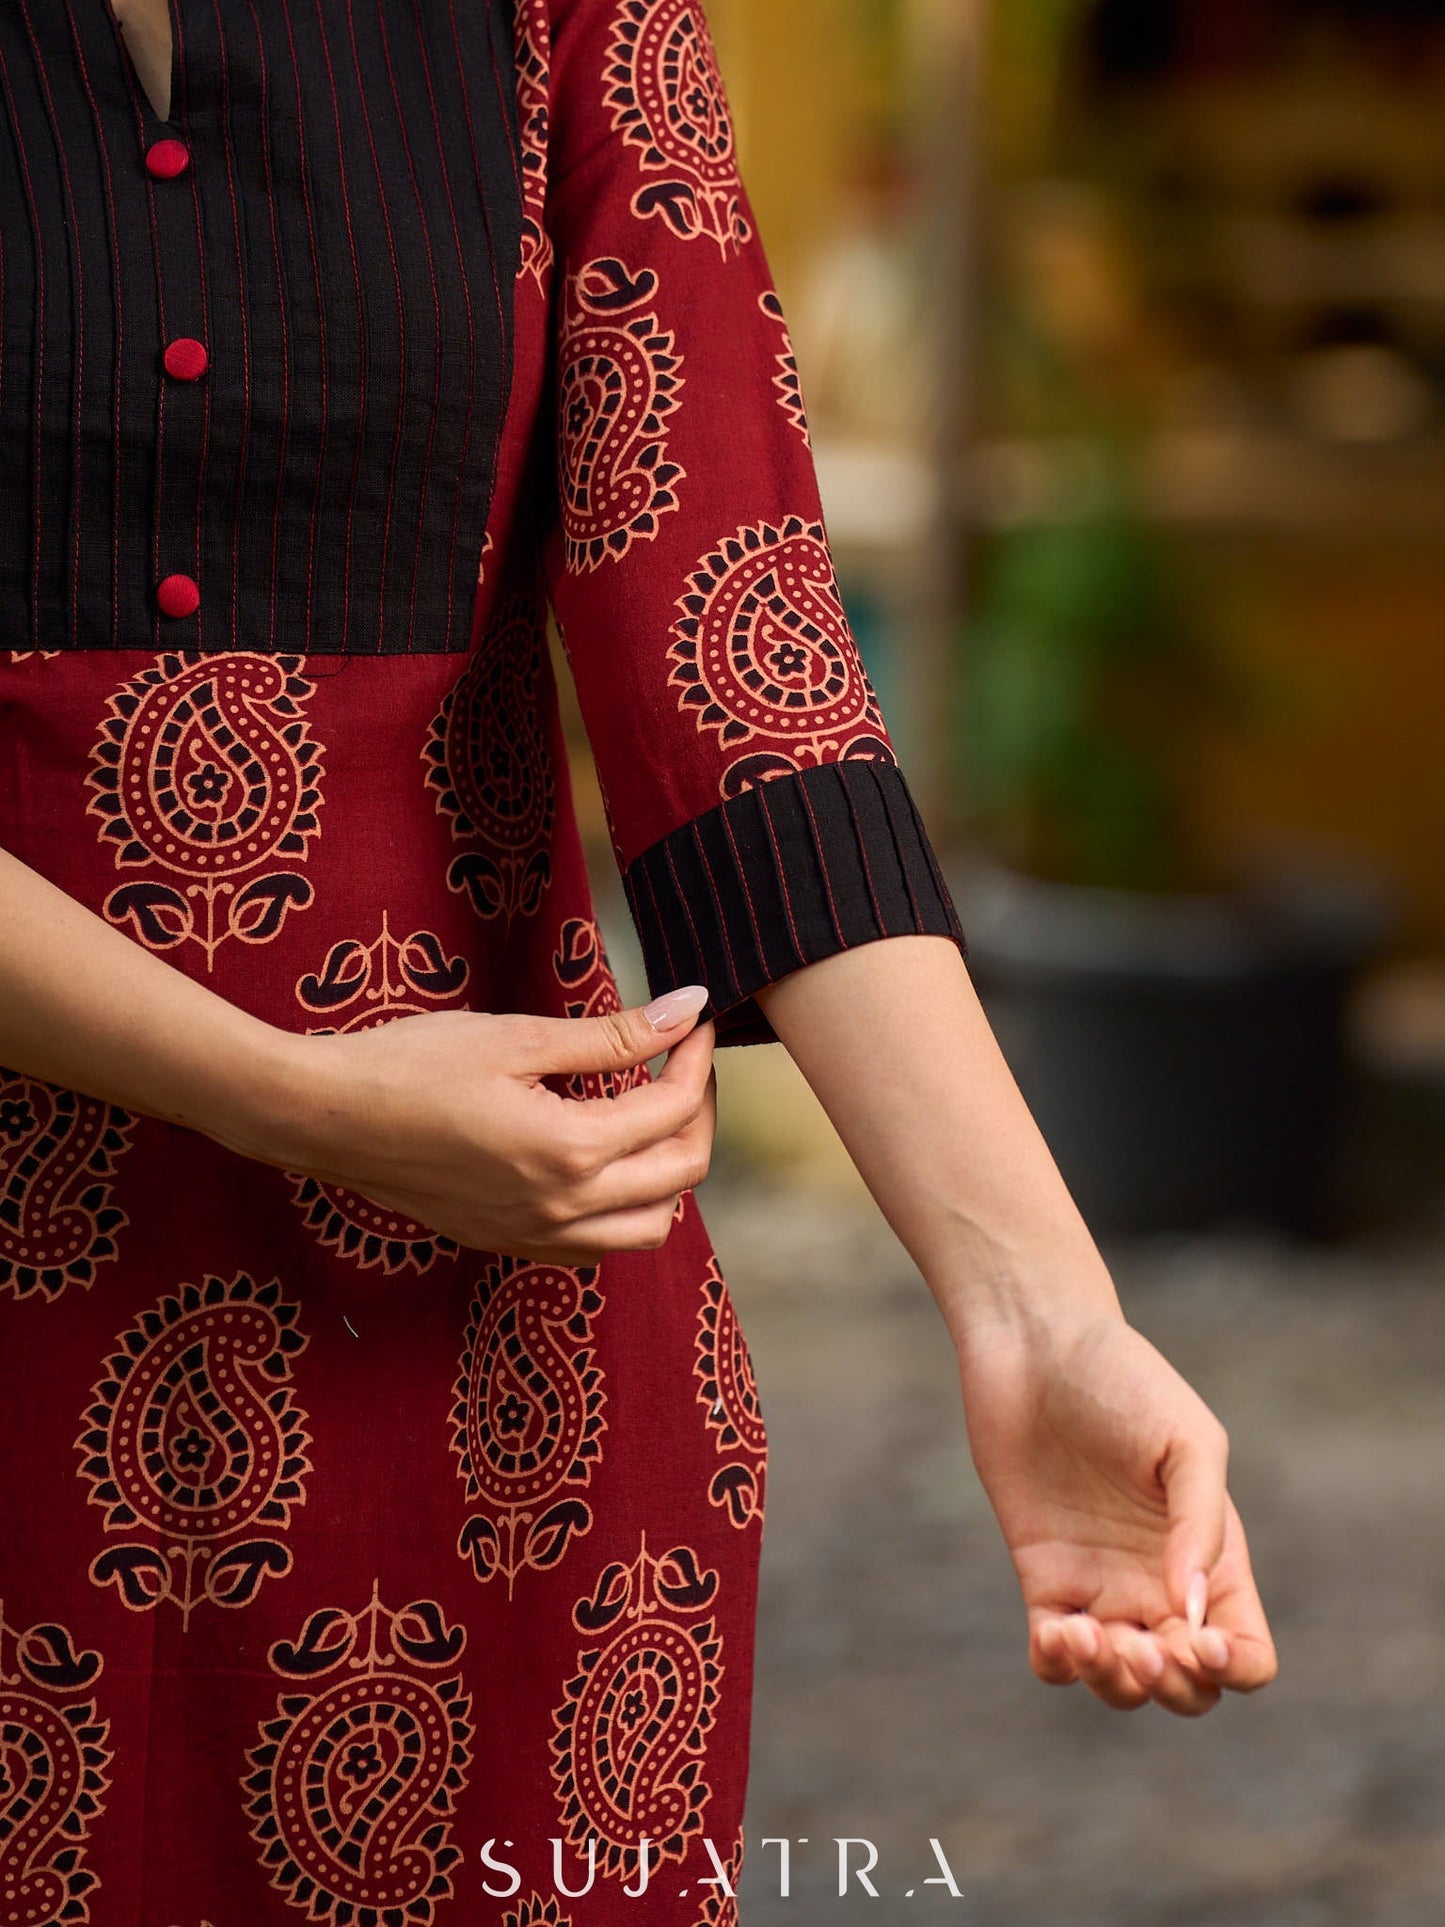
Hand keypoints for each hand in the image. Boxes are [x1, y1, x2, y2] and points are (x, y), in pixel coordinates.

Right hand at [221, 986, 716, 1262]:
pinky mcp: (509, 1244)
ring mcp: (534, 1236)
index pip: (672, 1110)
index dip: (695, 1058)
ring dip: (669, 1172)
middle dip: (698, 1113)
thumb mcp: (517, 1037)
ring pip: (649, 1227)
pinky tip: (604, 1159)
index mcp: (570, 1150)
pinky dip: (625, 1209)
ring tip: (650, 1114)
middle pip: (680, 1175)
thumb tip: (688, 1008)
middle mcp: (563, 1208)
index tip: (691, 1020)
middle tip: (682, 1061)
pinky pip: (597, 1247)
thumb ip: (613, 1033)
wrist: (324, 1117)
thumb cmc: (411, 1064)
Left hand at [956, 1307, 1277, 1716]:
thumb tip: (1190, 1610)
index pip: (1247, 1651)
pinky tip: (1054, 1632)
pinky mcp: (1043, 1576)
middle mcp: (1161, 1583)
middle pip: (1188, 1687)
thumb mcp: (1187, 1440)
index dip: (1235, 1667)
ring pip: (1121, 1684)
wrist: (1036, 1346)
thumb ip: (1200, 1524)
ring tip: (1083, 1634)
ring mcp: (1101, 1585)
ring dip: (1112, 1683)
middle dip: (1171, 1688)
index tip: (1198, 1641)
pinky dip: (1057, 1666)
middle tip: (1137, 1644)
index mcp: (1214, 1557)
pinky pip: (1054, 1657)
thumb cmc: (1124, 1379)